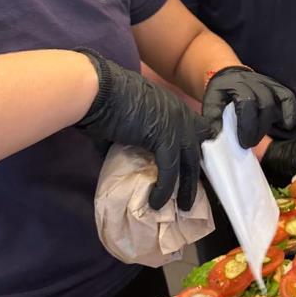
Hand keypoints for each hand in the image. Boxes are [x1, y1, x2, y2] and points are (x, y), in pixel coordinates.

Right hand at [75, 48, 210, 210]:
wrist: (99, 89)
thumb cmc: (104, 100)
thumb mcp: (126, 119)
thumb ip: (131, 138)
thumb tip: (119, 157)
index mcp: (172, 106)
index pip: (195, 130)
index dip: (193, 150)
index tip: (190, 168)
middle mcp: (179, 114)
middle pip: (196, 149)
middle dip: (195, 172)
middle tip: (193, 194)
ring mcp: (175, 125)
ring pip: (188, 163)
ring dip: (187, 187)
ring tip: (184, 207)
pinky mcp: (164, 138)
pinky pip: (170, 170)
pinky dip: (165, 189)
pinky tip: (157, 202)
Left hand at [203, 66, 295, 148]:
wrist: (229, 74)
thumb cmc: (220, 91)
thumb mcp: (211, 101)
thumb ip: (212, 118)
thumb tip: (215, 135)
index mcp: (238, 85)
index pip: (248, 105)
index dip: (247, 126)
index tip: (242, 143)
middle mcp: (255, 82)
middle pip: (265, 106)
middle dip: (258, 129)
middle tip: (248, 143)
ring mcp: (268, 83)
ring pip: (276, 104)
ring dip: (269, 124)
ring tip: (259, 136)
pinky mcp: (276, 88)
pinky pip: (288, 98)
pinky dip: (290, 111)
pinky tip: (286, 125)